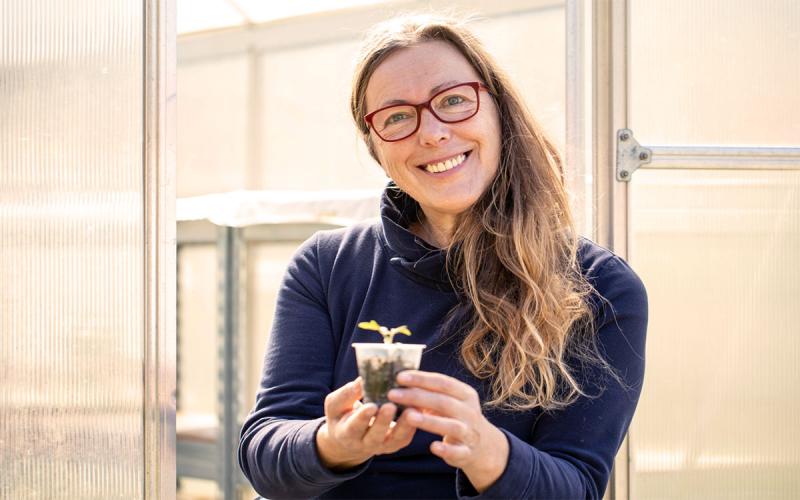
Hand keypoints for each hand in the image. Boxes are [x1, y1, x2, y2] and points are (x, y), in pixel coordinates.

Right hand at [316, 377, 416, 469]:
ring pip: (395, 439)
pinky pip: (406, 436)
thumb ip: (346, 395)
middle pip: (376, 435)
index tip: (371, 406)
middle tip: (390, 406)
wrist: (350, 439)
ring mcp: (383, 446)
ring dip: (404, 425)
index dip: (363, 418)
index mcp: (347, 434)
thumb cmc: (341, 416)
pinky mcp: (396, 443)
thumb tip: (361, 380)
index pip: (354, 427)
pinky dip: (413, 424)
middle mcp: (365, 444)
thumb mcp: (335, 405)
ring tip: (411, 409)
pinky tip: (419, 408)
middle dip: (384, 421)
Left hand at [387, 371, 509, 492]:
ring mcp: (470, 432)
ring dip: (430, 421)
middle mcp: (469, 412)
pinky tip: (433, 447)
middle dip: (417, 397)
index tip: (399, 377)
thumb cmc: (457, 416)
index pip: (443, 383)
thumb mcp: (450, 401)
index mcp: (465, 395)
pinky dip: (446, 449)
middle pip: (443, 402)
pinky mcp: (467, 452)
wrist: (483, 445)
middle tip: (393, 394)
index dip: (421, 379)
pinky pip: (457, 451)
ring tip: (408, 416)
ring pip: (451, 426)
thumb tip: (401, 380)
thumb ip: (430, 392)